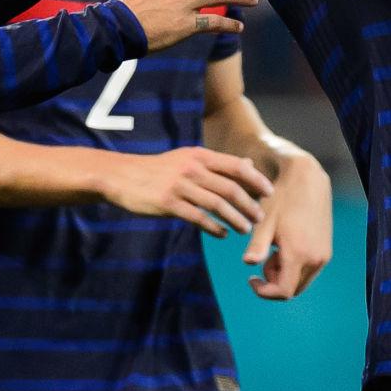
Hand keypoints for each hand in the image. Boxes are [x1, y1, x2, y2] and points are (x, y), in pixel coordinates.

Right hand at [103, 146, 274, 239]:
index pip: (237, 166)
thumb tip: (249, 165)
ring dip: (235, 219)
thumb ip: (218, 164)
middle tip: (260, 218)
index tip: (269, 193)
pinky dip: (214, 227)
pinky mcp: (168, 204)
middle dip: (250, 204)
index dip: (256, 180)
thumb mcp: (188, 159)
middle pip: (231, 188)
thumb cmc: (159, 169)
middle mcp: (192, 168)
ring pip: (217, 205)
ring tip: (245, 230)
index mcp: (200, 155)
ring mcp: (180, 186)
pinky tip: (222, 234)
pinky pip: (198, 218)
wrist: (122, 176)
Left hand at [243, 151, 332, 299]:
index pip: (282, 291)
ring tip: (274, 247)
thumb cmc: (281, 197)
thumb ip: (257, 246)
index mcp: (299, 254)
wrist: (307, 178)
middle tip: (264, 257)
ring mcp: (324, 254)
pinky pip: (310, 269)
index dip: (264, 291)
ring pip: (302, 280)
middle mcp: (316, 258)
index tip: (250, 278)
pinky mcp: (327, 248)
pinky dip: (296, 265)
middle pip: (292, 289)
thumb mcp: (265, 221)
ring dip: (285, 273)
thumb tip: (248, 263)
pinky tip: (286, 243)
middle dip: (274, 281)